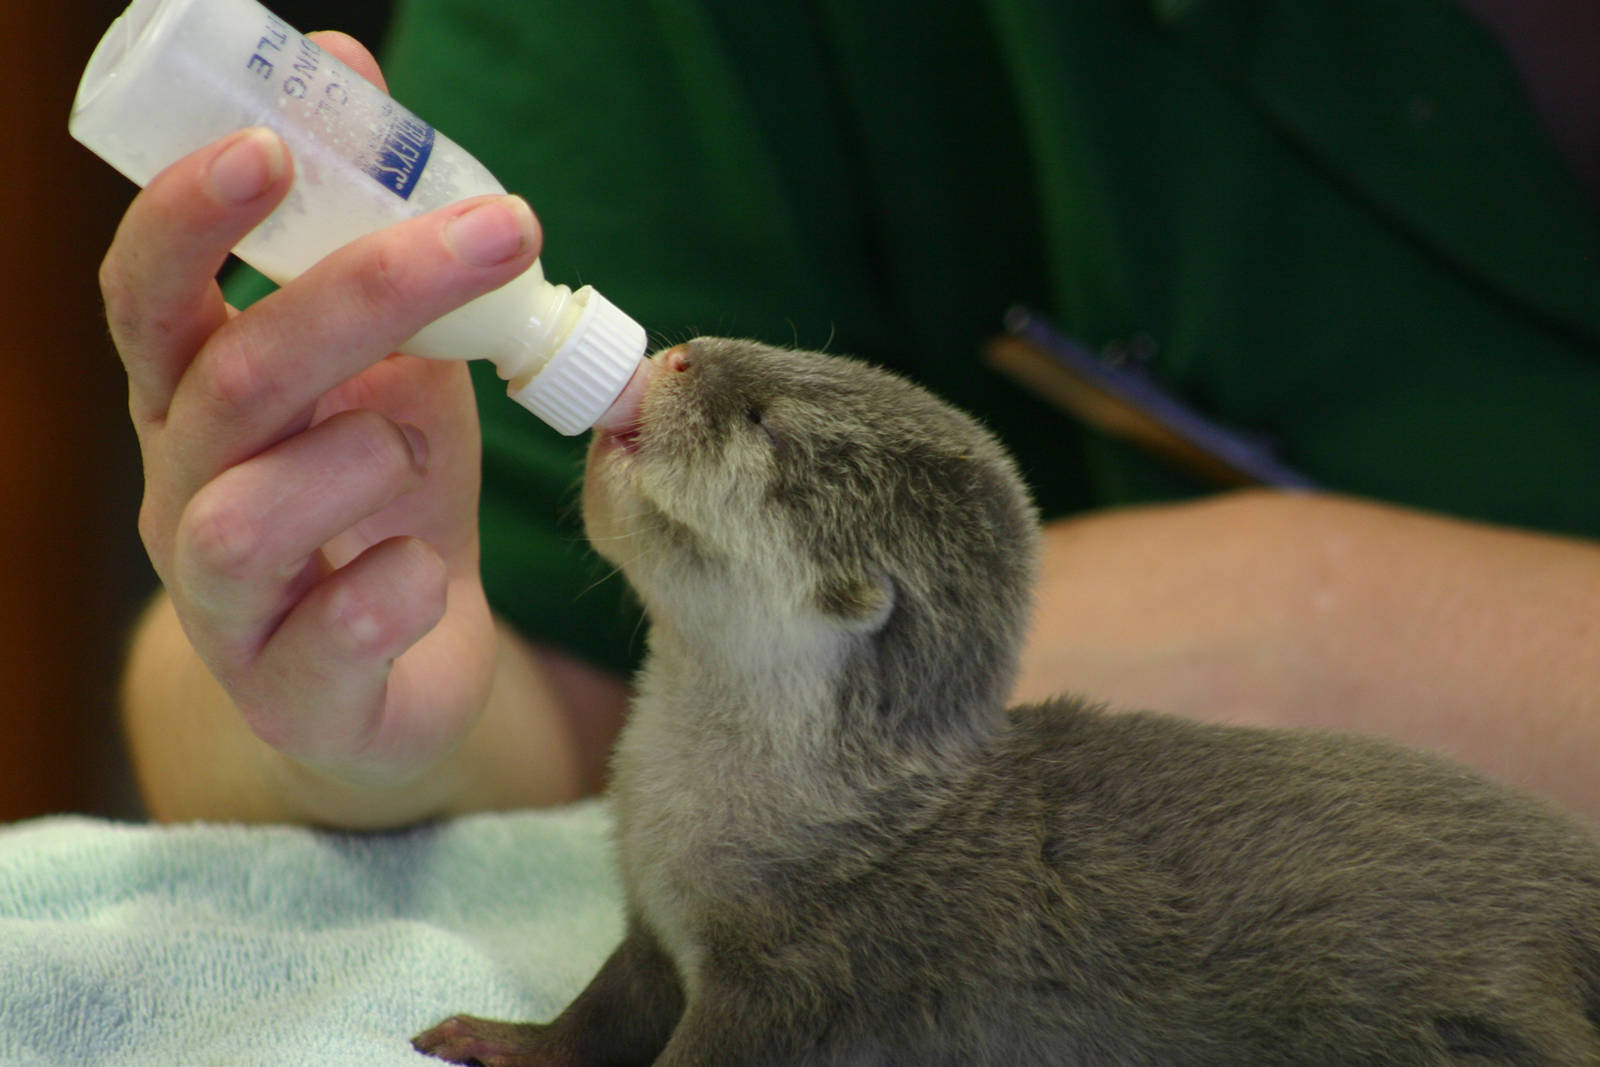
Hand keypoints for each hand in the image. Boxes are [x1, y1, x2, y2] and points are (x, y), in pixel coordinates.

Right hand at [104, 33, 539, 789]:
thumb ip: (371, 243)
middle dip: (364, 294)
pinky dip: (395, 591)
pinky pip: (328, 639)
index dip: (189, 220)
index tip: (270, 145)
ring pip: (242, 516)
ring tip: (418, 457)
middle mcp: (187, 491)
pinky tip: (425, 574)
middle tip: (494, 230)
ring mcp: (228, 603)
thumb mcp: (395, 360)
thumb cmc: (388, 496)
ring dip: (362, 458)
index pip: (150, 298)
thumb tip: (351, 69)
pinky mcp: (291, 692)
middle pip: (234, 381)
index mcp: (201, 399)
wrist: (404, 667)